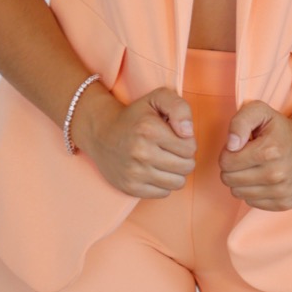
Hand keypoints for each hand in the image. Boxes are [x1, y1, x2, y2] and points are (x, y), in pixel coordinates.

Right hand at [72, 84, 197, 199]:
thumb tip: (189, 133)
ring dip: (176, 172)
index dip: (187, 141)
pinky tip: (154, 170)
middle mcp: (141, 152)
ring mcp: (134, 173)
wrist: (101, 133)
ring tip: (165, 160)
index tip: (175, 136)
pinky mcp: (130, 187)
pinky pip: (164, 193)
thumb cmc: (136, 116)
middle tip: (172, 149)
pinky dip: (163, 183)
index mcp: (149, 130)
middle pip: (186, 167)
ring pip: (178, 183)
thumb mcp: (157, 99)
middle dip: (184, 158)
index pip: (190, 148)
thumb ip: (179, 108)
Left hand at [218, 101, 291, 210]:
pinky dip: (253, 191)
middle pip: (229, 179)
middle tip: (246, 157)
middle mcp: (276, 174)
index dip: (228, 152)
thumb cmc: (281, 129)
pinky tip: (264, 179)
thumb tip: (231, 145)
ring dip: (241, 180)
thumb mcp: (260, 112)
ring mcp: (282, 191)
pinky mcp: (285, 203)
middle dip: (232, 167)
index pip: (226, 162)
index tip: (240, 147)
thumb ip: (239, 122)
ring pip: (238, 193)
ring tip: (255, 167)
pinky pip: (251, 202)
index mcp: (268, 151)